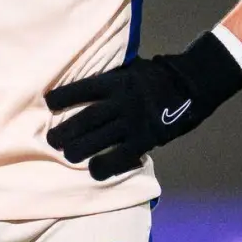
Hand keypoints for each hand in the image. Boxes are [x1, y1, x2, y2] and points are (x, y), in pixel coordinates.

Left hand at [46, 33, 241, 180]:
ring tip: (68, 155)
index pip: (83, 89)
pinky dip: (106, 165)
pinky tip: (94, 171)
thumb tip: (89, 84)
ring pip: (99, 138)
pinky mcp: (147, 138)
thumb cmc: (160, 76)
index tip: (48, 104)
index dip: (63, 98)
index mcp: (118, 81)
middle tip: (51, 140)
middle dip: (66, 131)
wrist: (193, 83)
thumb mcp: (134, 69)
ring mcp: (134, 121)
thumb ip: (113, 79)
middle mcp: (122, 101)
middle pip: (86, 118)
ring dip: (79, 149)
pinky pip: (122, 155)